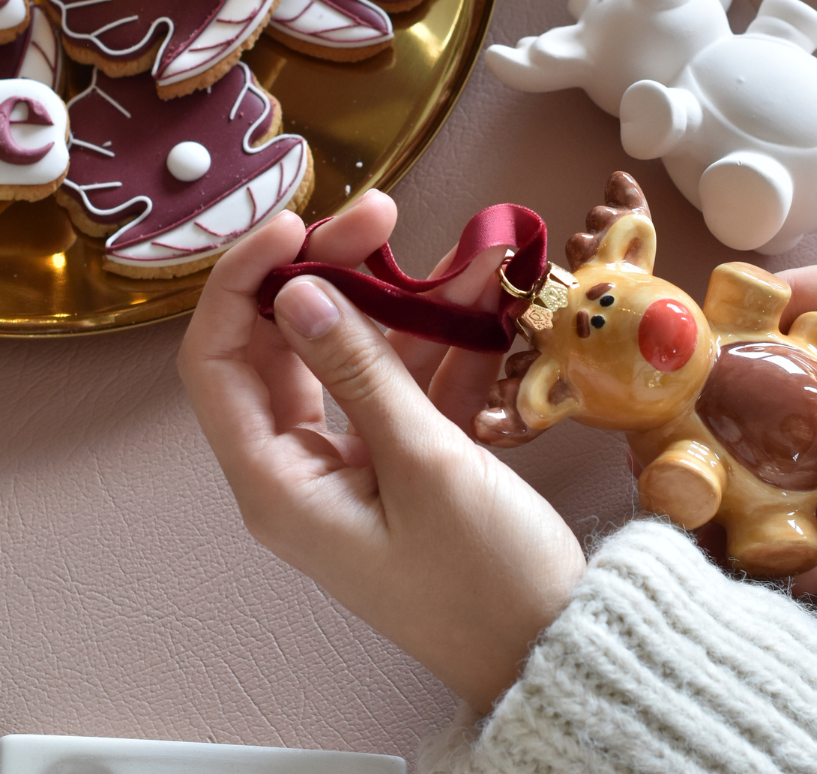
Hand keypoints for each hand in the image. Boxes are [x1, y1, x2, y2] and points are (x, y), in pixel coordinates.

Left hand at [177, 191, 584, 713]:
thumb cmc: (485, 577)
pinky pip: (406, 380)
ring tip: (464, 256)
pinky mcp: (404, 457)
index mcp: (278, 483)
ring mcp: (356, 460)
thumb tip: (299, 292)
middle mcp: (302, 467)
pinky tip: (484, 299)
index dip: (242, 281)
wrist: (556, 644)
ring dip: (404, 302)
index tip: (296, 224)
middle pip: (288, 343)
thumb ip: (362, 372)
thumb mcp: (426, 463)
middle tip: (382, 214)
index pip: (218, 360)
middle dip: (332, 272)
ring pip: (355, 354)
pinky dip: (441, 341)